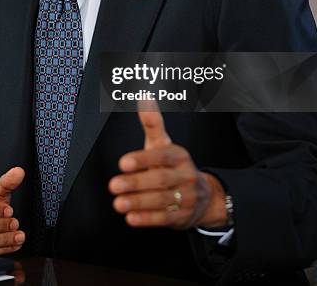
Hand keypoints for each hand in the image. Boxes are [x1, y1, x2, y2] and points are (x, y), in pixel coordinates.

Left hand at [108, 102, 226, 229]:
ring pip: (161, 200)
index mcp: (179, 155)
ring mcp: (186, 197)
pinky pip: (164, 218)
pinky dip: (147, 219)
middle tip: (114, 185)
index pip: (162, 156)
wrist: (202, 196)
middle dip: (135, 183)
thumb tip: (144, 96)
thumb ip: (152, 123)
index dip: (142, 160)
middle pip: (160, 179)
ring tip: (118, 203)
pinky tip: (131, 218)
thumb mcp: (163, 144)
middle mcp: (185, 175)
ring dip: (138, 203)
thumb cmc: (172, 165)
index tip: (123, 163)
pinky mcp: (181, 216)